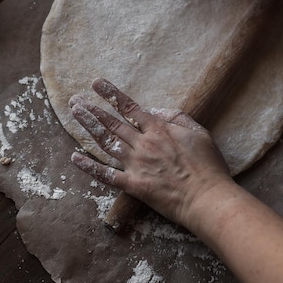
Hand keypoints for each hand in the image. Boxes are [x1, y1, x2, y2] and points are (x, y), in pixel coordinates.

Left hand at [69, 77, 229, 228]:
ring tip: (75, 114)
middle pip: (113, 123)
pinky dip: (89, 167)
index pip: (130, 108)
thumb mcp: (199, 132)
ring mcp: (136, 165)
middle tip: (76, 100)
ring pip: (106, 142)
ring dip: (89, 127)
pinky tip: (75, 158)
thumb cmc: (208, 166)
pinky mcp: (133, 185)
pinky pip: (106, 175)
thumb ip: (177, 117)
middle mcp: (143, 144)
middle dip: (93, 110)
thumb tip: (156, 111)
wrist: (207, 199)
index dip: (111, 94)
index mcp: (159, 130)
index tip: (96, 83)